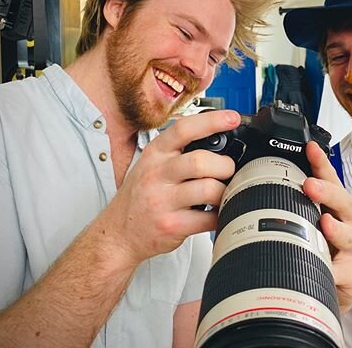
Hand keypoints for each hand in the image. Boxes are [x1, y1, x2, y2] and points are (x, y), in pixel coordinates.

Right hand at [97, 110, 240, 267]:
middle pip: (200, 161)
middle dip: (224, 165)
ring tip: (222, 193)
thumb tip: (220, 140)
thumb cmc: (141, 197)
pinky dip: (221, 215)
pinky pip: (209, 218)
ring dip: (225, 191)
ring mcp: (163, 201)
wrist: (119, 233)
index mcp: (155, 154)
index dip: (212, 121)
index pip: (184, 129)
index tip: (232, 118)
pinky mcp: (172, 225)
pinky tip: (217, 212)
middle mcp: (157, 174)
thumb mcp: (151, 165)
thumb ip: (179, 152)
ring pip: (208, 189)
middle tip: (228, 171)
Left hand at [302, 141, 351, 312]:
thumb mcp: (308, 221)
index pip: (329, 179)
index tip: (310, 149)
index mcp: (337, 205)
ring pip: (350, 236)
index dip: (320, 162)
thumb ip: (289, 205)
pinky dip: (335, 271)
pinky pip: (344, 272)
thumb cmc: (324, 245)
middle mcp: (350, 221)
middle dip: (328, 192)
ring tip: (325, 224)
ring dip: (337, 230)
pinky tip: (327, 269)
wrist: (339, 283)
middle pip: (344, 202)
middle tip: (310, 185)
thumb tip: (253, 189)